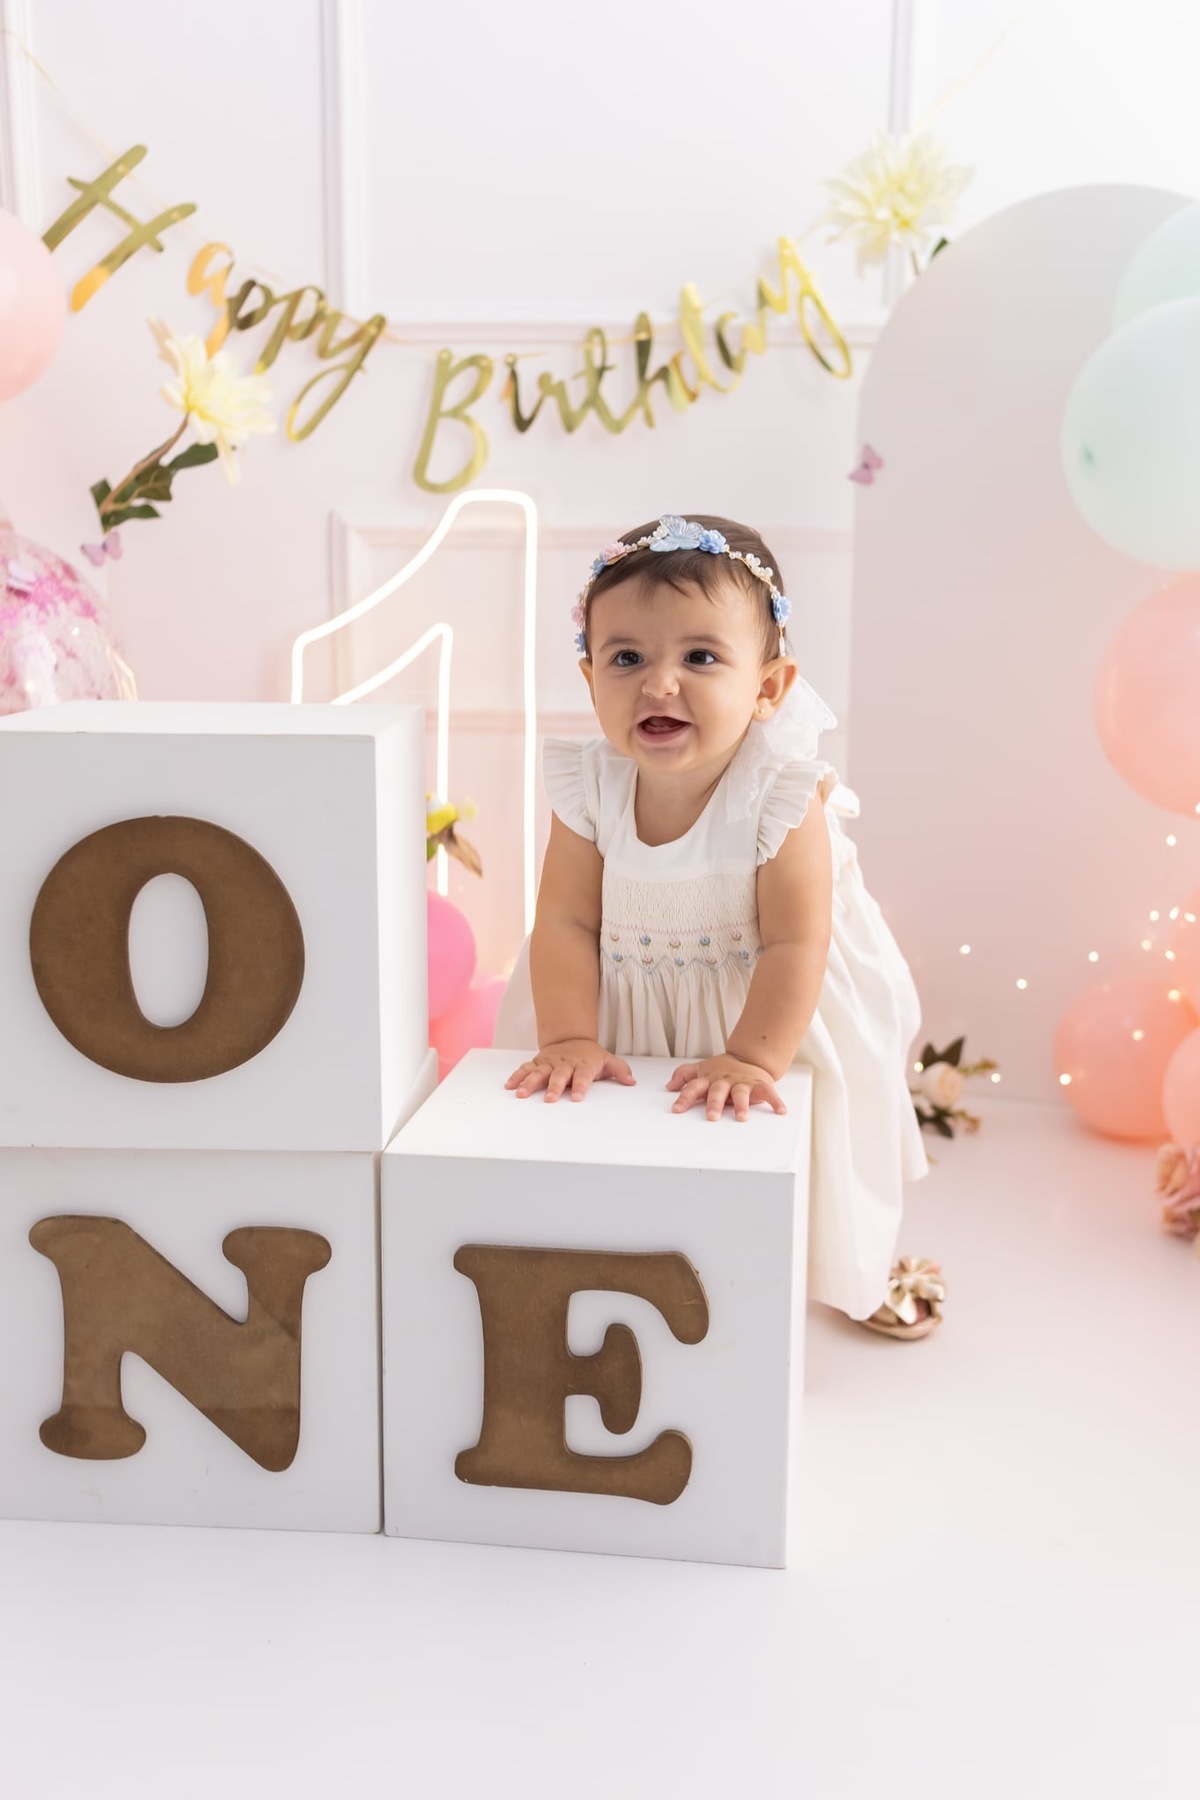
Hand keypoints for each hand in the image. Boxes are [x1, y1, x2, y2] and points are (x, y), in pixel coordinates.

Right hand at [505, 1040, 636, 1103]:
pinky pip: (525, 1068)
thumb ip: (619, 1070)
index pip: (583, 1077)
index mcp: (583, 1064)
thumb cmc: (590, 1056)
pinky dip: (516, 1076)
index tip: (577, 1098)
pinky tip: (509, 1086)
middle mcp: (564, 1063)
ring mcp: (549, 1062)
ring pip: (538, 1072)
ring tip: (521, 1094)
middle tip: (550, 1099)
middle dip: (554, 1087)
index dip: (580, 1086)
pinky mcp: (537, 1062)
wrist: (571, 1038)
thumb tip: (631, 1081)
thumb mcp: (607, 1060)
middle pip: (559, 1076)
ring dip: (529, 1083)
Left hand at [666, 1055, 786, 1121]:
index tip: (677, 1110)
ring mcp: (742, 1082)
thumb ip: (684, 1075)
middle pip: (717, 1091)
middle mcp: (724, 1081)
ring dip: (742, 1105)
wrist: (750, 1056)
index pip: (694, 1087)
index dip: (684, 1098)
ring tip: (741, 1118)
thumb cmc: (722, 1069)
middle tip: (711, 1117)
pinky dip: (775, 1101)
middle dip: (714, 1104)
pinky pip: (768, 1092)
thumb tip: (669, 1086)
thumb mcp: (701, 1070)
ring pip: (741, 1093)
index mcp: (709, 1078)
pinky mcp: (759, 1084)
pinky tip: (780, 1111)